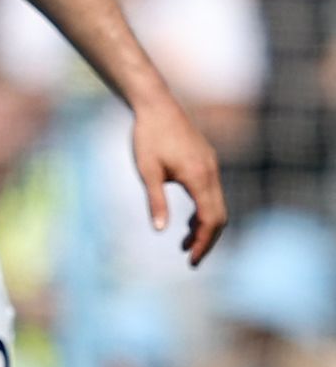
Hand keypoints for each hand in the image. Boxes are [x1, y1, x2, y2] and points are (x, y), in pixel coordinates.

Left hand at [131, 97, 226, 264]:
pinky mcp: (207, 162)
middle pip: (219, 216)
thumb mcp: (147, 172)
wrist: (156, 106)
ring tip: (185, 244)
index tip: (191, 260)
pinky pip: (212, 194)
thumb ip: (156, 201)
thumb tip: (160, 229)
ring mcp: (212, 167)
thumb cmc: (147, 138)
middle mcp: (211, 173)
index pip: (211, 219)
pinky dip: (204, 211)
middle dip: (207, 240)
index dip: (204, 242)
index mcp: (199, 177)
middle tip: (191, 259)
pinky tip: (189, 222)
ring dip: (205, 226)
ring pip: (217, 205)